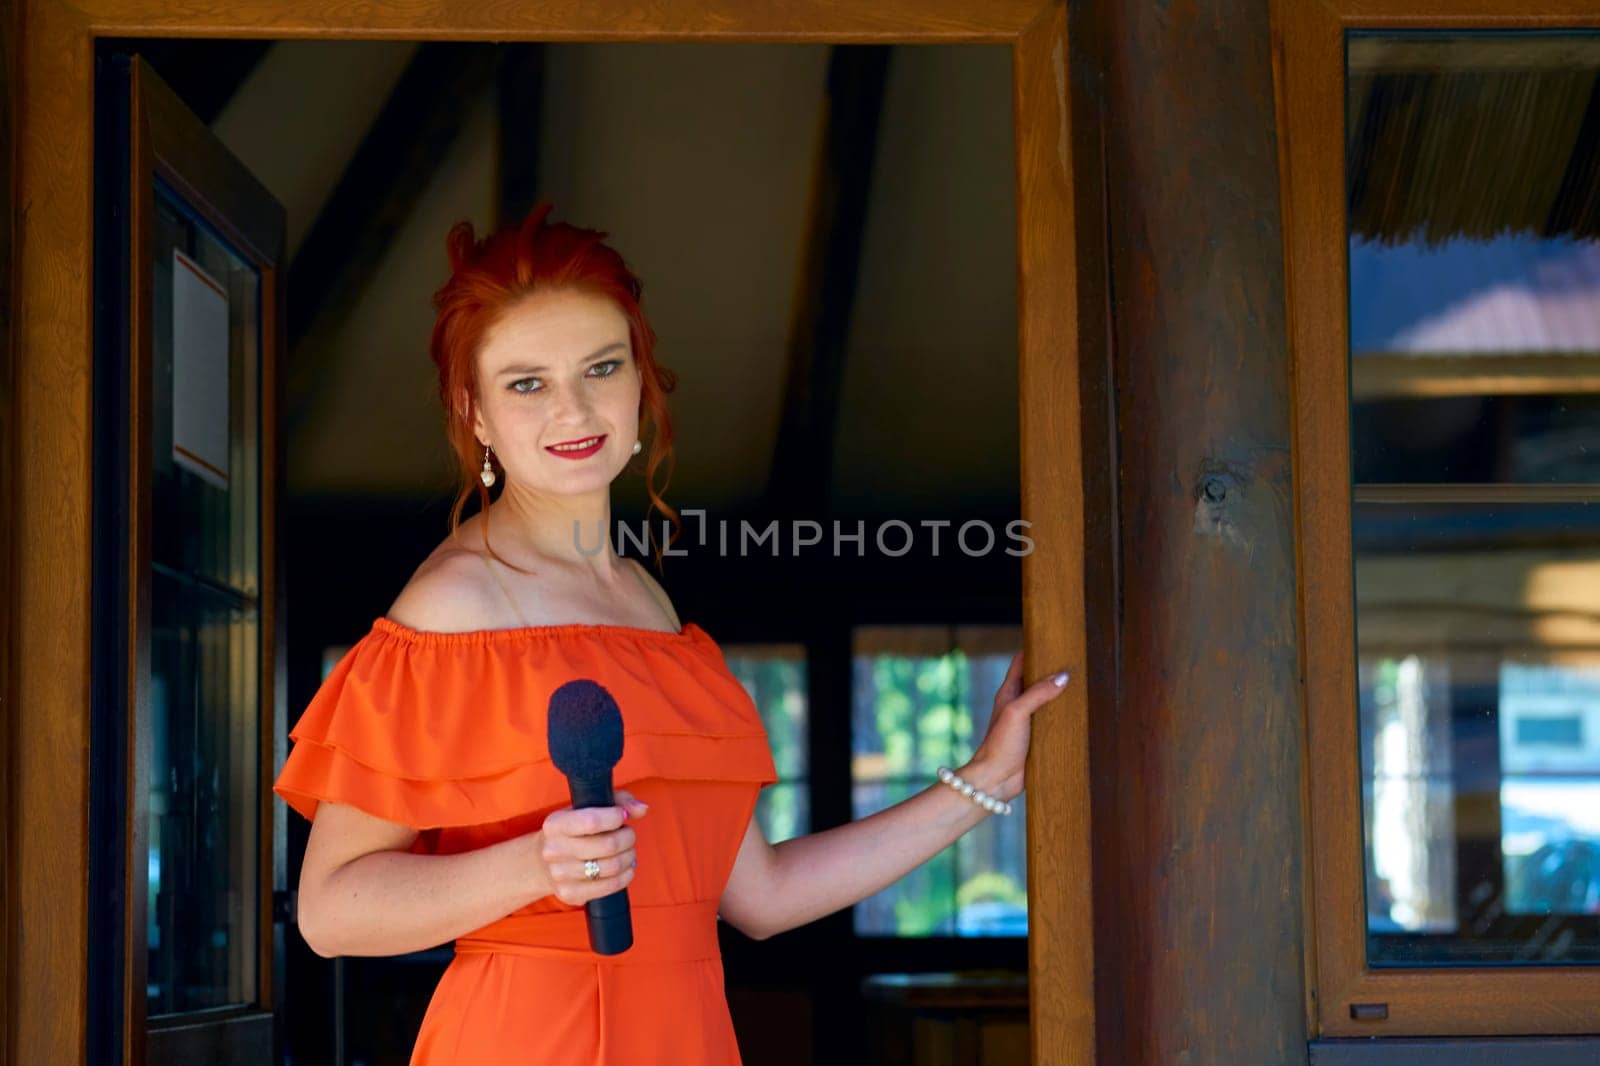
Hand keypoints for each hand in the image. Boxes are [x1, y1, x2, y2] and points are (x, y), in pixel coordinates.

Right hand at [534, 789, 648, 905]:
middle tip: (629, 835)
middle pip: (608, 846)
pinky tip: (626, 867)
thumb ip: (618, 801)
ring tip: (628, 851)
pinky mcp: (570, 894)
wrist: (545, 863)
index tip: (623, 816)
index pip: (592, 821)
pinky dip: (626, 875)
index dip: (615, 817)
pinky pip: (610, 886)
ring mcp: (560, 875)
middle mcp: (553, 850)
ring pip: (612, 867)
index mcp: (555, 824)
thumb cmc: (575, 830)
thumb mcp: (588, 808)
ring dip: (629, 857)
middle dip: (628, 838)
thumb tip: (642, 809)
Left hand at [964, 653, 1069, 801]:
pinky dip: (1066, 718)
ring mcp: (1029, 722)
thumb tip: (1063, 676)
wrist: (996, 779)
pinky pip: (1054, 723)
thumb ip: (1039, 693)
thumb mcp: (1018, 712)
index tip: (1053, 640)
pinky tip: (1082, 715)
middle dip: (1054, 672)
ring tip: (1085, 684)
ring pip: (1048, 702)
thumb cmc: (1000, 744)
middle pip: (1038, 681)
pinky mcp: (1038, 739)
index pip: (1021, 663)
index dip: (1034, 649)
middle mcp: (1019, 705)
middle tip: (1077, 661)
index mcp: (1009, 693)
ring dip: (1062, 696)